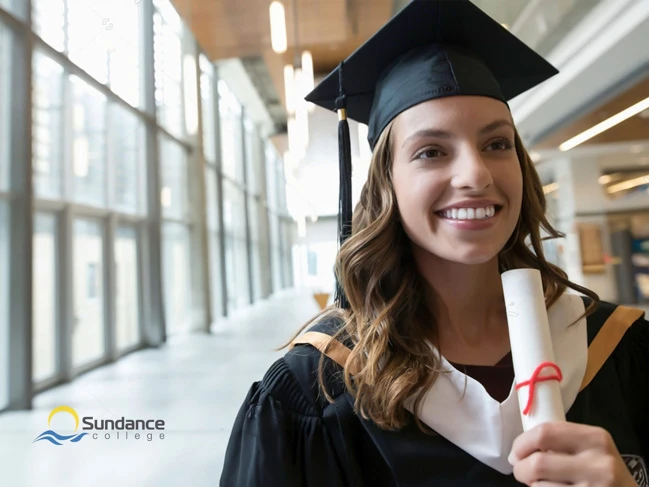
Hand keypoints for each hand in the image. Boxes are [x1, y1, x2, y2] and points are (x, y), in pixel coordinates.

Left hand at [508, 421, 637, 486]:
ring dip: (534, 486)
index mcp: (595, 438)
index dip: (522, 443)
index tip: (516, 453)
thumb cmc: (602, 471)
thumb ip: (561, 441)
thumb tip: (519, 452)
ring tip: (541, 483)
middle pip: (538, 463)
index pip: (545, 433)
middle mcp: (598, 464)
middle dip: (521, 469)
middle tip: (522, 472)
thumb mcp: (590, 448)